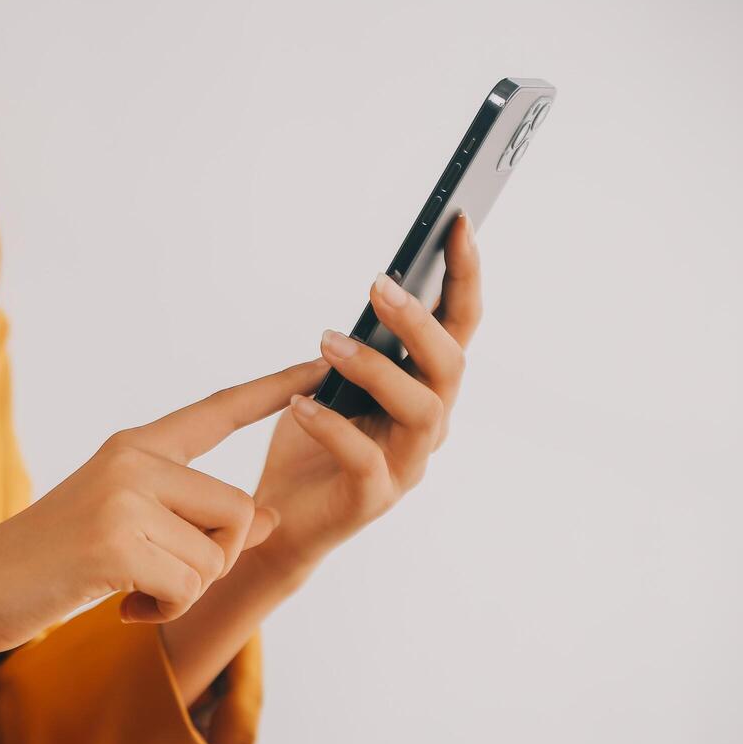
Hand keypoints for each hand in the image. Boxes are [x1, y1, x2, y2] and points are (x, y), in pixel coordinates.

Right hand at [0, 360, 328, 653]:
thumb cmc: (51, 562)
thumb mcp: (128, 529)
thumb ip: (194, 518)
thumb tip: (271, 517)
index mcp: (134, 447)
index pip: (216, 412)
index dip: (270, 390)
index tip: (315, 364)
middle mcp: (133, 461)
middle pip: (238, 511)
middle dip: (215, 560)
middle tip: (158, 577)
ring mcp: (123, 498)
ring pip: (217, 556)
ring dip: (184, 592)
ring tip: (131, 589)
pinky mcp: (115, 542)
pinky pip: (189, 586)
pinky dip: (163, 610)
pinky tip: (123, 606)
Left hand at [251, 212, 483, 577]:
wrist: (278, 521)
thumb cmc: (309, 444)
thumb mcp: (331, 380)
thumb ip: (358, 344)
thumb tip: (380, 289)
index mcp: (425, 388)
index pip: (459, 327)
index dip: (464, 276)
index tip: (457, 223)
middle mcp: (429, 425)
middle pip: (450, 365)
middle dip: (420, 320)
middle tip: (378, 285)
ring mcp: (408, 465)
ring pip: (422, 409)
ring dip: (378, 368)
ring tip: (328, 342)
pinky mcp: (375, 498)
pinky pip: (365, 458)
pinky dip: (333, 427)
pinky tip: (301, 404)